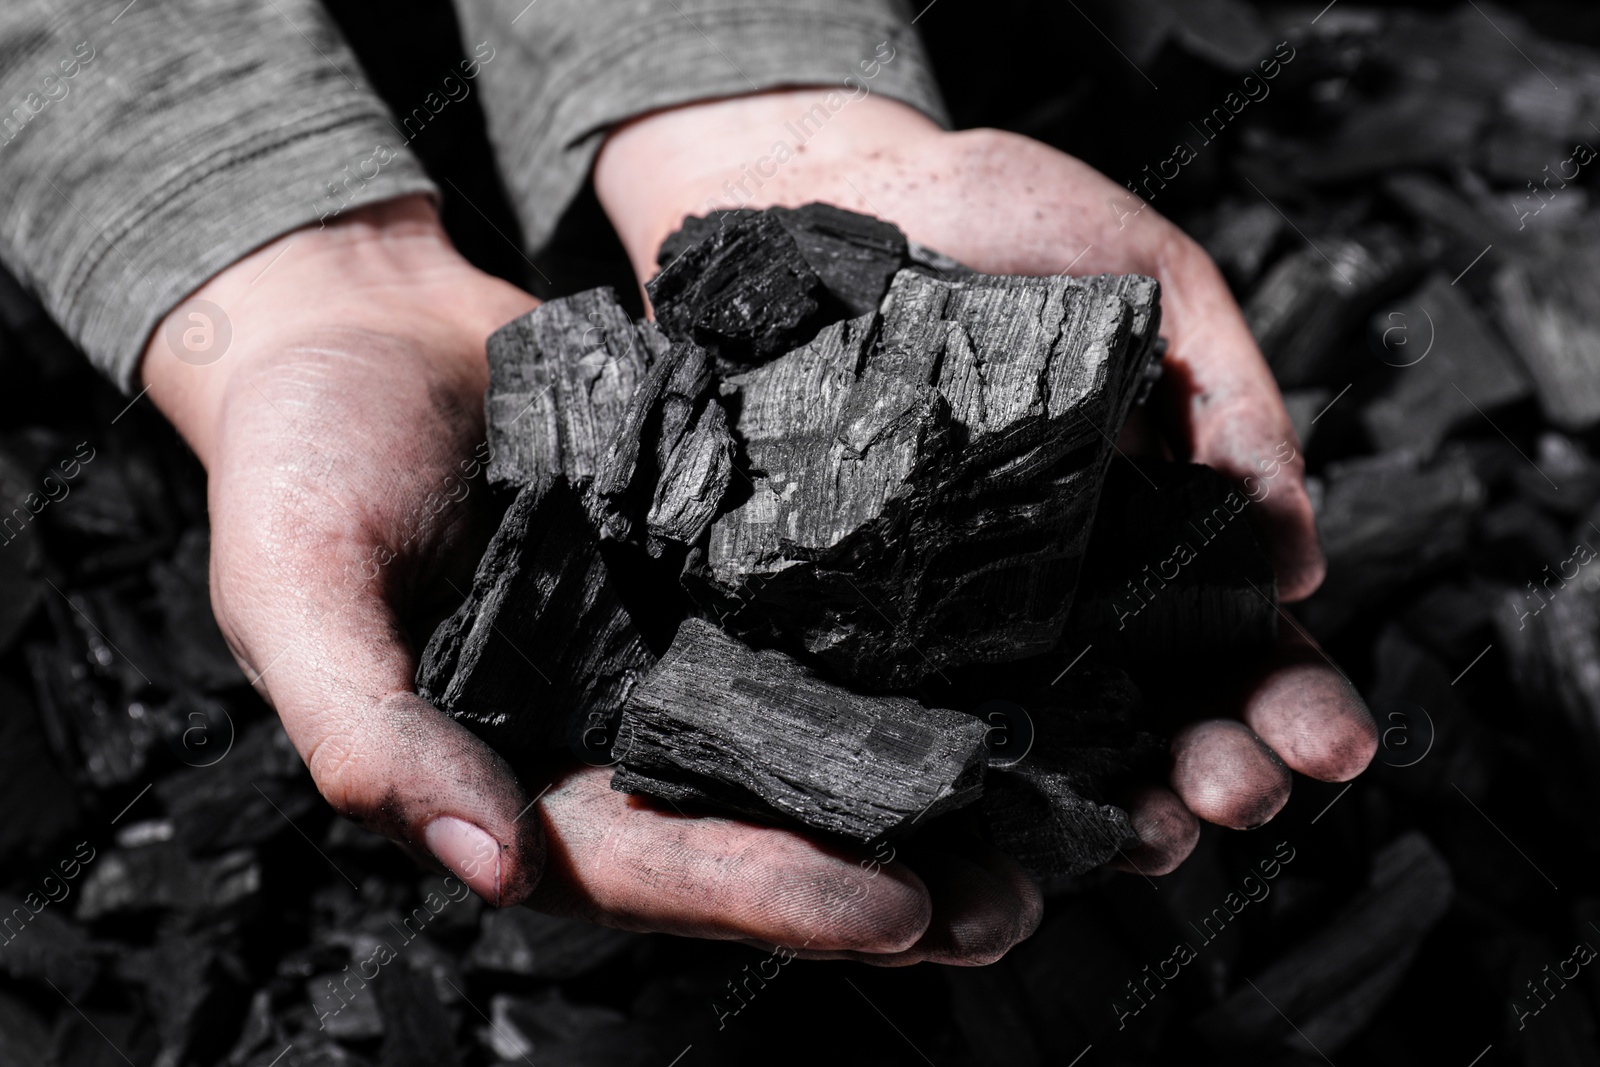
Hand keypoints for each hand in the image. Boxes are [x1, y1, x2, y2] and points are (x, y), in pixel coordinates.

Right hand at [142, 195, 1033, 962]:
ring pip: (802, 751)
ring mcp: (667, 651)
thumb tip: (487, 864)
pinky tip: (996, 678)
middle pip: (752, 833)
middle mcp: (605, 730)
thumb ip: (368, 728)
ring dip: (915, 800)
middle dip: (880, 881)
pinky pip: (808, 636)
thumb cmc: (301, 454)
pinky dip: (895, 669)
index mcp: (508, 768)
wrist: (360, 320)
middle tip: (1013, 900)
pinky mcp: (715, 572)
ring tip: (1044, 830)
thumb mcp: (295, 589)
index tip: (893, 913)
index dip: (765, 895)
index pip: (647, 865)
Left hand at [594, 91, 1377, 875]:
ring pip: (1043, 732)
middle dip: (1210, 765)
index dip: (1284, 696)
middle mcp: (1052, 578)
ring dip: (1110, 796)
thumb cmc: (994, 217)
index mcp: (1139, 516)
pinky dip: (961, 769)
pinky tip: (1002, 807)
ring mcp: (950, 601)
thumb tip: (1296, 553)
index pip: (1229, 632)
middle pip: (1148, 706)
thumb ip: (1232, 395)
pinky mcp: (848, 605)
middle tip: (1234, 791)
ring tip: (1150, 826)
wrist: (820, 184)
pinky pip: (907, 703)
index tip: (1325, 743)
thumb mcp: (1151, 278)